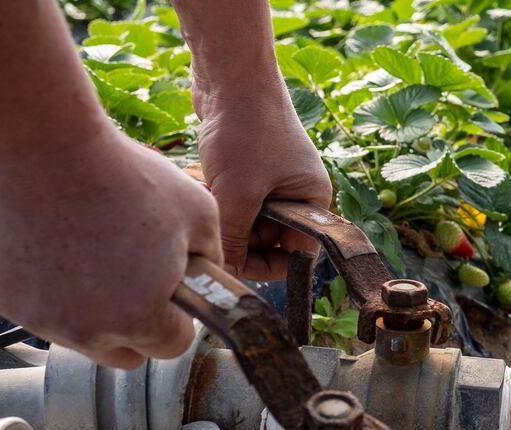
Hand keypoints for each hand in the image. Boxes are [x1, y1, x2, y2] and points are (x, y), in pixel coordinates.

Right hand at [0, 129, 221, 368]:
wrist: (46, 147)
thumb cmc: (126, 176)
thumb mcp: (199, 213)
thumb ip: (212, 261)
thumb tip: (208, 283)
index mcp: (141, 318)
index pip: (170, 347)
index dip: (176, 320)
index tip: (170, 295)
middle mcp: (88, 332)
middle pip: (124, 353)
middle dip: (136, 326)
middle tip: (135, 280)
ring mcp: (42, 320)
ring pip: (81, 335)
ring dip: (93, 311)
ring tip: (95, 254)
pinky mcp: (6, 301)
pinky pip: (42, 311)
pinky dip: (53, 291)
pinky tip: (59, 247)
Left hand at [195, 88, 331, 279]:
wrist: (230, 73)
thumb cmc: (247, 129)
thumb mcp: (239, 193)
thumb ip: (233, 240)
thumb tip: (224, 275)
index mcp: (312, 201)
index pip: (297, 254)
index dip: (267, 265)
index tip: (236, 264)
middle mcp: (295, 192)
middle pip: (266, 240)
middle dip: (237, 235)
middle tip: (213, 221)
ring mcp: (270, 178)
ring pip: (243, 218)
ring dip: (220, 213)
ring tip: (204, 191)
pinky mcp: (246, 166)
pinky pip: (230, 196)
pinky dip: (213, 193)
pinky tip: (198, 176)